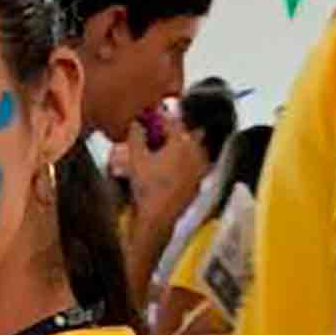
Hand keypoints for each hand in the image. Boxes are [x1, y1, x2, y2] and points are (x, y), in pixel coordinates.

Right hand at [127, 112, 208, 233]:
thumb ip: (136, 136)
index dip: (160, 117)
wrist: (158, 218)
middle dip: (175, 131)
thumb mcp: (135, 159)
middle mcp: (195, 153)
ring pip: (194, 150)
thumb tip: (136, 124)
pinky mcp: (199, 184)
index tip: (153, 116)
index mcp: (181, 142)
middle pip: (187, 134)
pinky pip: (195, 167)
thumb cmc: (147, 187)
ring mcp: (200, 169)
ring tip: (167, 151)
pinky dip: (186, 164)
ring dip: (182, 148)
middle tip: (161, 133)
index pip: (172, 122)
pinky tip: (174, 169)